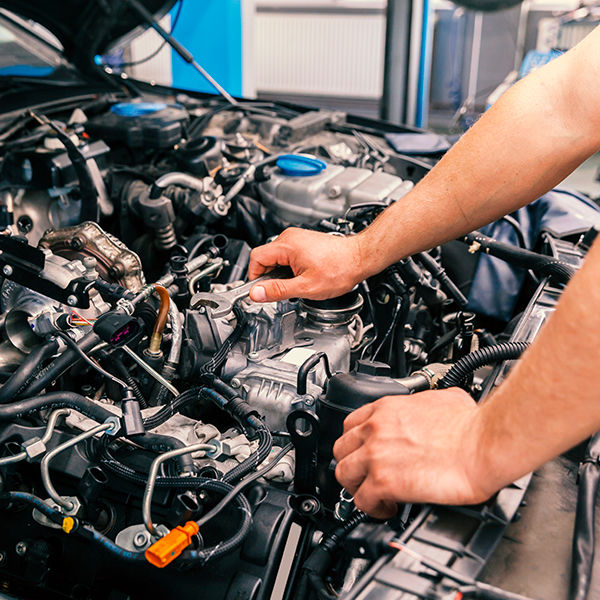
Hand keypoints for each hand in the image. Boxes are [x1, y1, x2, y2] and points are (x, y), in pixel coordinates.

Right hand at [248, 228, 365, 301]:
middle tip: (282, 290)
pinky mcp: (304, 242)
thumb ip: (278, 290)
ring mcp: (297, 238)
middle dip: (270, 277)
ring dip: (281, 273)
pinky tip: (303, 276)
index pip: (256, 258)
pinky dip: (289, 268)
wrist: (360, 258)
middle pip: (265, 258)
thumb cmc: (340, 269)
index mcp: (287, 245)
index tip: (262, 290)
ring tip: (297, 283)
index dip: (256, 277)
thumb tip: (256, 293)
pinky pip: (286, 255)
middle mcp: (289, 237)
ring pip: (276, 258)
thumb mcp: (306, 287)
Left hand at [333, 388, 493, 518]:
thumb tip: (434, 408)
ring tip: (373, 495)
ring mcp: (376, 455)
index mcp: (387, 409)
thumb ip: (424, 403)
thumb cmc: (471, 424)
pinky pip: (362, 500)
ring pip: (344, 475)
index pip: (351, 424)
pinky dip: (373, 508)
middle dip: (352, 464)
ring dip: (357, 487)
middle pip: (341, 449)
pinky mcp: (384, 482)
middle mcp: (376, 429)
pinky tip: (389, 508)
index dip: (356, 442)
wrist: (483, 444)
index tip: (363, 452)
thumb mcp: (443, 398)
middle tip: (366, 475)